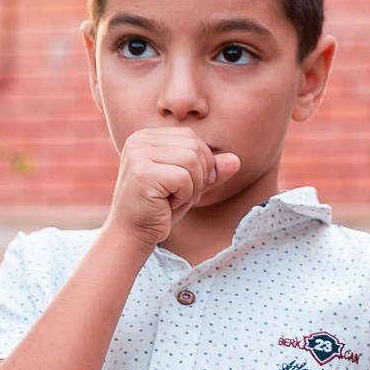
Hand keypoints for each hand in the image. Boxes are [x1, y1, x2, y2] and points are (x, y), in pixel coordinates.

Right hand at [105, 127, 241, 246]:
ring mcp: (138, 154)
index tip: (182, 185)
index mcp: (148, 136)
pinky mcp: (142, 172)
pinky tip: (165, 204)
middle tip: (177, 194)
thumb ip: (211, 171)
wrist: (133, 233)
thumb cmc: (161, 209)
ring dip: (191, 187)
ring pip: (192, 160)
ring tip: (171, 198)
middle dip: (198, 176)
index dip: (201, 165)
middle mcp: (139, 139)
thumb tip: (236, 160)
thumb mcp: (191, 186)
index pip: (193, 138)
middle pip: (195, 147)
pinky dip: (183, 195)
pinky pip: (184, 177)